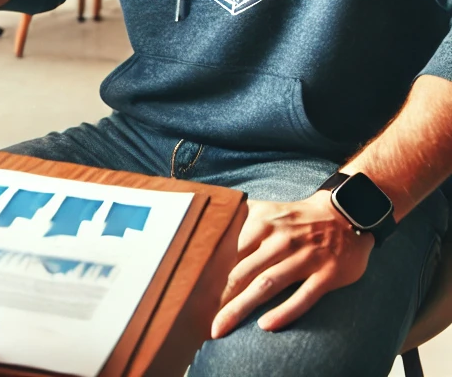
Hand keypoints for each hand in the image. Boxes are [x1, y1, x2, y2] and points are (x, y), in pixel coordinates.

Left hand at [212, 191, 372, 337]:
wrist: (346, 214)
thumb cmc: (297, 219)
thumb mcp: (267, 211)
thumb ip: (240, 221)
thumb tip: (208, 233)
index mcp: (262, 222)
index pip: (229, 250)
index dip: (210, 272)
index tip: (192, 291)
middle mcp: (281, 239)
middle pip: (243, 271)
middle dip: (219, 296)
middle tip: (199, 318)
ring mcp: (305, 257)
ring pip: (267, 285)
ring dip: (241, 307)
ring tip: (221, 327)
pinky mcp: (328, 274)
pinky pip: (303, 297)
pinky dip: (284, 312)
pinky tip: (265, 326)